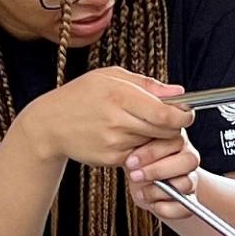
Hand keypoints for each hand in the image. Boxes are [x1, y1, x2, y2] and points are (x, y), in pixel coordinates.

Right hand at [21, 67, 194, 166]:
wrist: (49, 124)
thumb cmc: (80, 95)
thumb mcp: (110, 76)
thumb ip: (147, 84)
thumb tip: (178, 92)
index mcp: (120, 95)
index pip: (166, 113)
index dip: (183, 115)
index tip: (185, 112)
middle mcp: (118, 120)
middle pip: (165, 131)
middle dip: (173, 126)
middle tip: (166, 118)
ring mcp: (114, 142)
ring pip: (153, 143)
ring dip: (155, 136)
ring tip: (138, 123)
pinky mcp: (111, 159)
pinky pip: (139, 154)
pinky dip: (140, 148)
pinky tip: (125, 135)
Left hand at [124, 135, 201, 220]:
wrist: (141, 183)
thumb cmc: (136, 162)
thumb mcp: (133, 150)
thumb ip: (136, 144)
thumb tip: (130, 149)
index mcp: (177, 139)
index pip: (176, 141)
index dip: (152, 153)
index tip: (130, 162)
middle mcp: (188, 157)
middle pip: (188, 161)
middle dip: (157, 170)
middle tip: (135, 176)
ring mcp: (192, 179)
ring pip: (186, 184)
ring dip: (157, 190)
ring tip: (141, 191)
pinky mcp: (189, 200)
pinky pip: (184, 207)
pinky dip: (164, 208)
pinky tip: (152, 203)